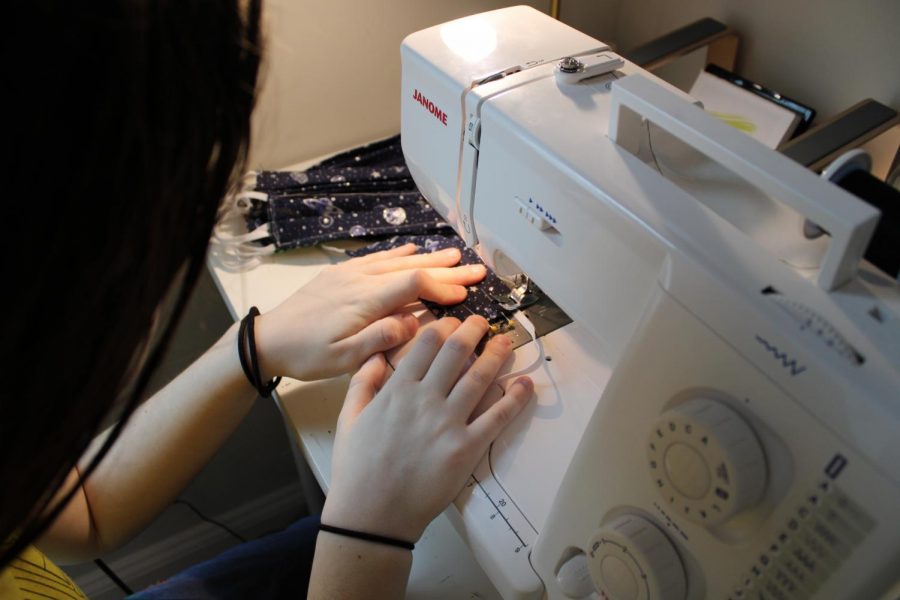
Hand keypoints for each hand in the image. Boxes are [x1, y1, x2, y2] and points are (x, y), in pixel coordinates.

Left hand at [254, 244, 485, 380]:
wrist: (268, 339)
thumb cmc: (305, 354)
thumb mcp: (342, 359)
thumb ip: (379, 340)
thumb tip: (413, 324)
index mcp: (364, 301)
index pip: (413, 285)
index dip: (442, 287)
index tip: (465, 294)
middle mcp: (360, 281)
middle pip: (411, 268)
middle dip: (447, 269)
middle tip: (477, 269)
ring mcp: (349, 274)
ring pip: (396, 261)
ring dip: (428, 257)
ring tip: (455, 254)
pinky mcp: (340, 274)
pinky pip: (376, 259)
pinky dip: (398, 254)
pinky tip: (411, 250)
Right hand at [322, 316, 533, 541]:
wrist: (372, 514)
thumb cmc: (357, 469)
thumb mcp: (349, 418)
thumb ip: (362, 382)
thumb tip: (376, 354)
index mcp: (397, 390)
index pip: (426, 345)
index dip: (444, 327)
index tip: (452, 322)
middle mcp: (425, 400)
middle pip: (456, 353)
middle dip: (472, 331)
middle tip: (482, 323)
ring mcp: (448, 423)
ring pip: (480, 378)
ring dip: (497, 354)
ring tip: (506, 341)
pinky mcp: (467, 449)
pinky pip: (497, 418)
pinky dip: (515, 399)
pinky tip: (525, 384)